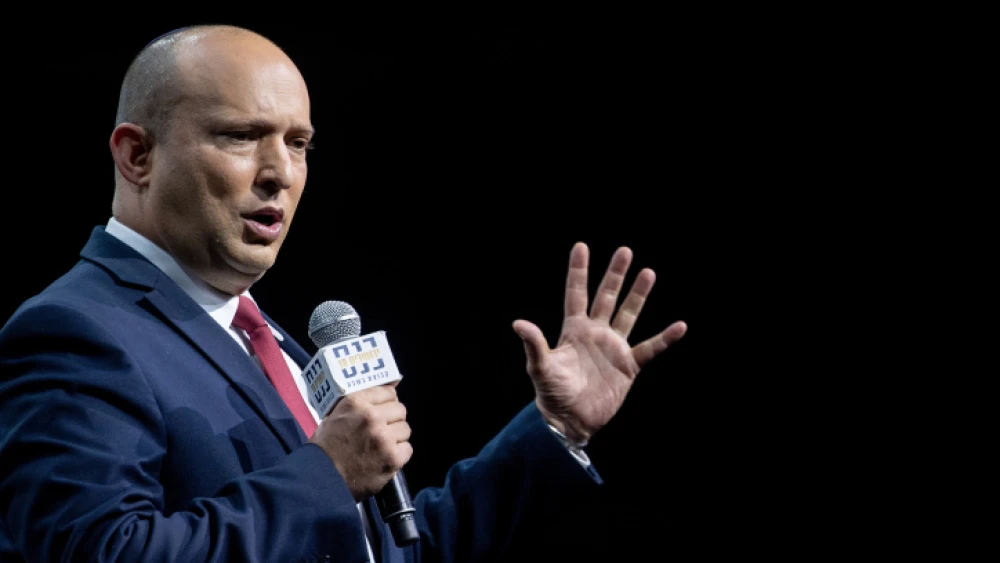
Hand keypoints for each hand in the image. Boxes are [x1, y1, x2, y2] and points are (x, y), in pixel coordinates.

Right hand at [309, 383, 411, 500]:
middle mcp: (372, 416)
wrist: (320, 479)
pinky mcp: (392, 458)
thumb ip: (359, 402)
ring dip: (396, 437)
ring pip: (405, 429)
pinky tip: (385, 458)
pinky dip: (399, 454)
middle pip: (400, 410)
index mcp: (356, 402)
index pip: (388, 392)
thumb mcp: (335, 415)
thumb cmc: (325, 447)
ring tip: (382, 446)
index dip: (387, 402)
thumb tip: (390, 386)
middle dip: (393, 419)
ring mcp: (384, 438)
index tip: (384, 409)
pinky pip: (407, 449)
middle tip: (383, 429)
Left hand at [513, 242, 686, 443]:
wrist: (571, 421)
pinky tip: (679, 326)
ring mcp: (613, 348)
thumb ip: (534, 345)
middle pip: (606, 297)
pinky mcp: (628, 366)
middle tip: (625, 250)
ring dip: (638, 295)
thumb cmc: (552, 394)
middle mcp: (595, 333)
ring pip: (629, 315)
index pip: (576, 293)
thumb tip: (518, 323)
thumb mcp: (540, 368)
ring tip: (648, 272)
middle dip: (615, 275)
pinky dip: (665, 339)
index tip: (581, 246)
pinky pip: (650, 348)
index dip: (578, 270)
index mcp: (573, 330)